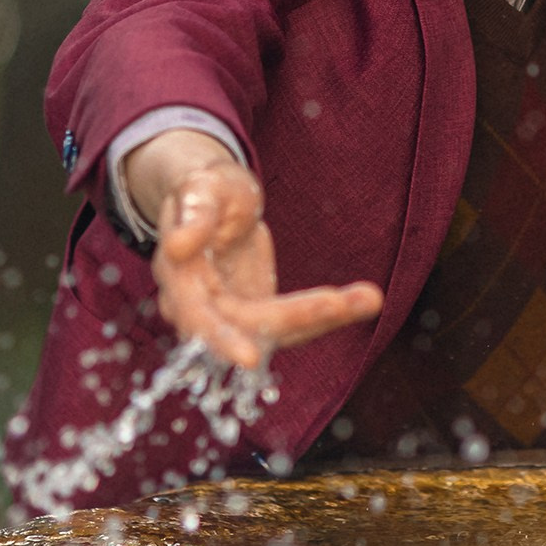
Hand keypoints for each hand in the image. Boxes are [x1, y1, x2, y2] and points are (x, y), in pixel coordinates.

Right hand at [124, 130, 383, 367]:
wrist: (215, 198)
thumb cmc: (207, 188)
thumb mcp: (202, 188)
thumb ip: (193, 215)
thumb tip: (176, 246)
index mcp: (179, 281)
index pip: (197, 321)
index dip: (221, 341)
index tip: (250, 357)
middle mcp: (202, 309)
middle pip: (250, 329)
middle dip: (298, 319)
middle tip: (344, 304)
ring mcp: (233, 315)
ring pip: (279, 329)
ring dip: (324, 317)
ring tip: (369, 298)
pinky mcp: (260, 313)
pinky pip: (297, 319)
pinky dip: (330, 311)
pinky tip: (365, 299)